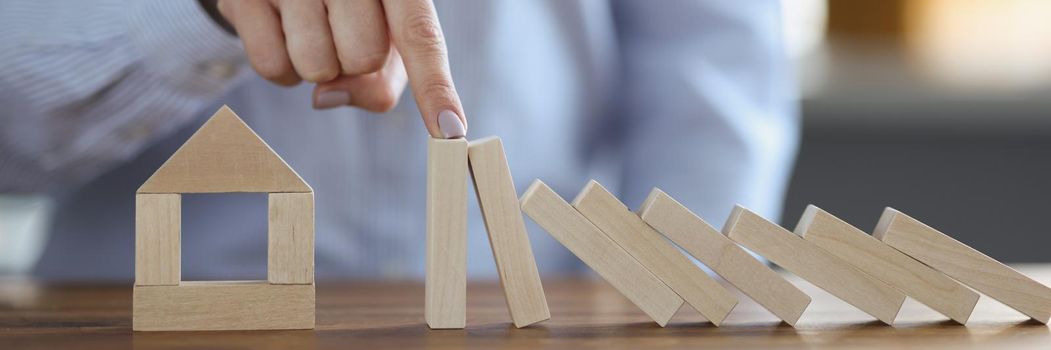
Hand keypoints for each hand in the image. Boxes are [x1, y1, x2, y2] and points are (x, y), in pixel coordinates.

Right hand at [215, 0, 466, 137]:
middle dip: (353, 62)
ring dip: (316, 67)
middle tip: (341, 29)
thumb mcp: (382, 31)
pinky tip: (283, 35)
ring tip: (311, 26)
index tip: (451, 132)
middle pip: (363, 60)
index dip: (435, 89)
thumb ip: (380, 78)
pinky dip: (281, 69)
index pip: (421, 37)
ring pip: (316, 68)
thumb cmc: (351, 7)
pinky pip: (272, 68)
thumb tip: (327, 97)